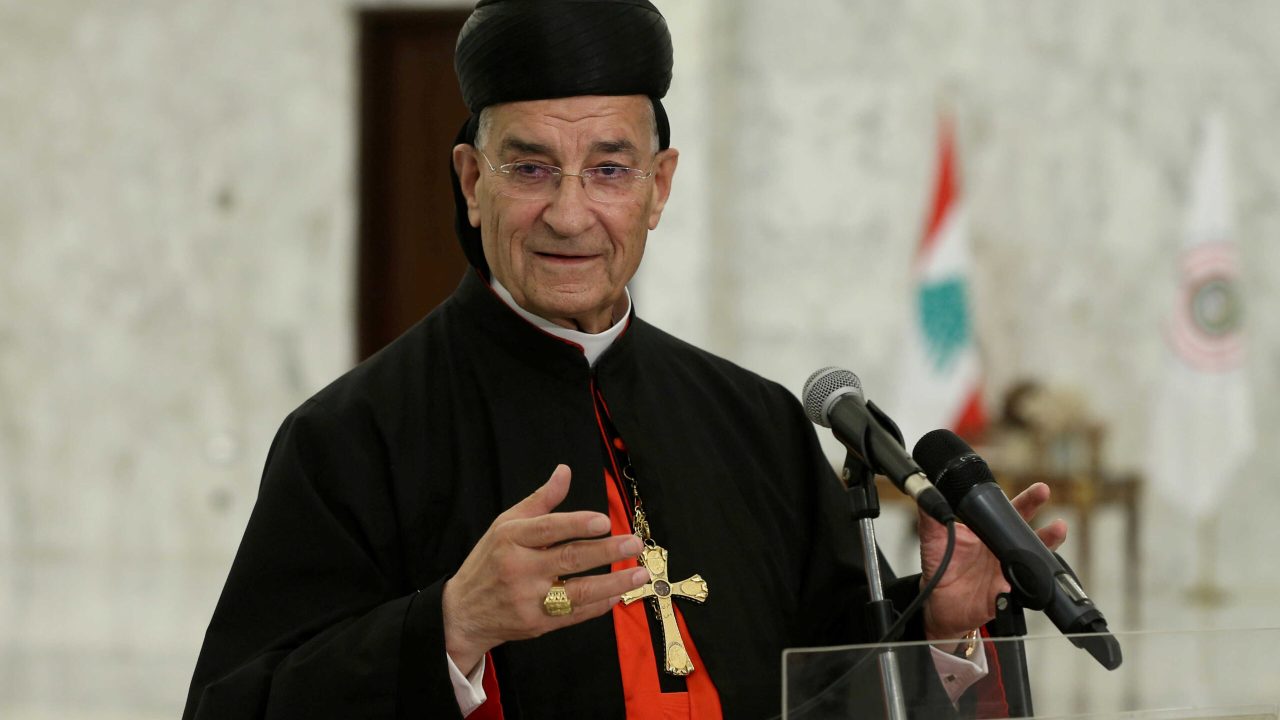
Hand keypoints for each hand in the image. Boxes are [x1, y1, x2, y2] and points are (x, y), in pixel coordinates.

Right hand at [441, 465, 650, 673]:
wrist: (463, 612)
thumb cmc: (488, 562)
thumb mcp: (505, 524)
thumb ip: (540, 500)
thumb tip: (564, 471)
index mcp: (511, 538)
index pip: (549, 529)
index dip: (577, 524)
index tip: (604, 521)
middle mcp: (519, 568)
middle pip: (569, 558)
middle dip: (606, 551)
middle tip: (634, 543)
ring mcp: (528, 599)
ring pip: (578, 591)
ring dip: (613, 582)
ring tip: (639, 573)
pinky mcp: (536, 624)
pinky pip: (574, 615)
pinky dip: (598, 605)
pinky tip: (618, 595)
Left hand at [917, 482, 1067, 645]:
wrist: (938, 602)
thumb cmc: (941, 565)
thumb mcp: (933, 538)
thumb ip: (932, 515)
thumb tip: (925, 490)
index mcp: (988, 532)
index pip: (1010, 512)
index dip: (1027, 501)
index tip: (1042, 489)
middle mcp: (1002, 550)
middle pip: (1030, 535)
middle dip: (1048, 528)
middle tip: (1059, 522)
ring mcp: (1008, 572)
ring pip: (1034, 562)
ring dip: (1046, 550)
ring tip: (1056, 536)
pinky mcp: (1006, 595)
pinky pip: (1021, 590)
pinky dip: (1025, 584)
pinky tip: (1026, 579)